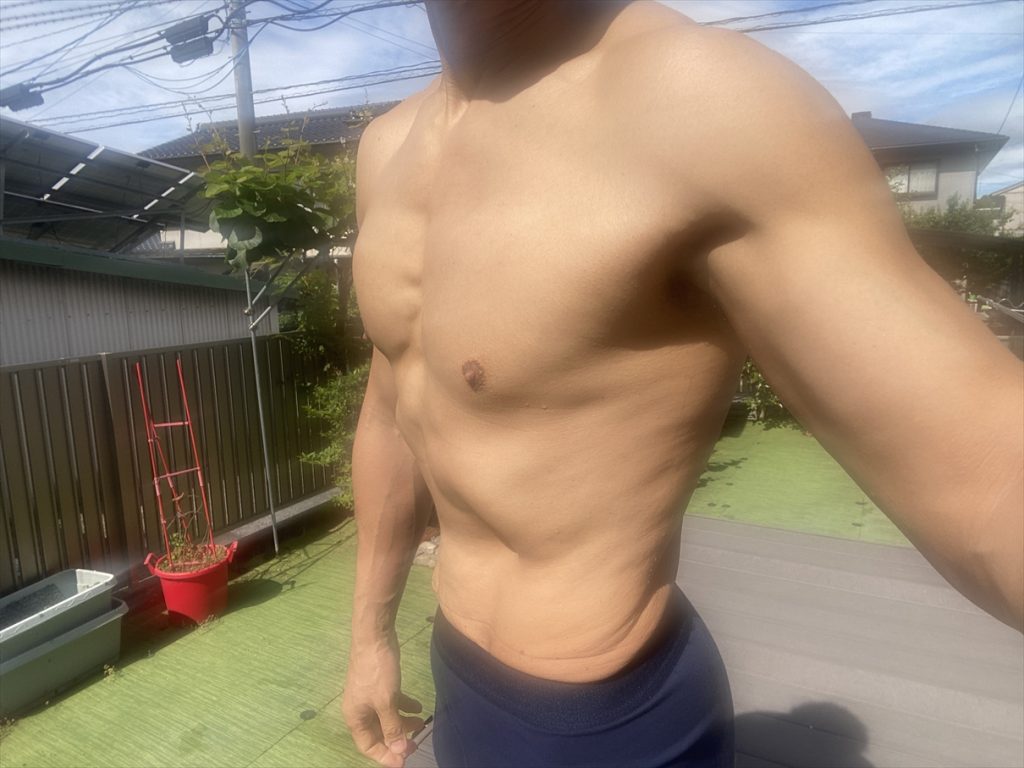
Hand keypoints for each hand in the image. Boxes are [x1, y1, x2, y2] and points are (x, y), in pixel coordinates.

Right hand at [342, 635, 424, 767]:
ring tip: (421, 723)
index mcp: (355, 717)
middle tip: (416, 745)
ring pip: (386, 718)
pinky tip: (418, 706)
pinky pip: (391, 703)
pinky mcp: (379, 685)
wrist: (374, 636)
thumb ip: (392, 727)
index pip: (369, 746)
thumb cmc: (377, 671)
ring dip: (402, 723)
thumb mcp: (386, 701)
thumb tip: (397, 749)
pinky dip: (403, 707)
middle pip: (378, 733)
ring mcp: (369, 697)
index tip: (404, 760)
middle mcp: (360, 710)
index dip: (386, 755)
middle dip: (396, 740)